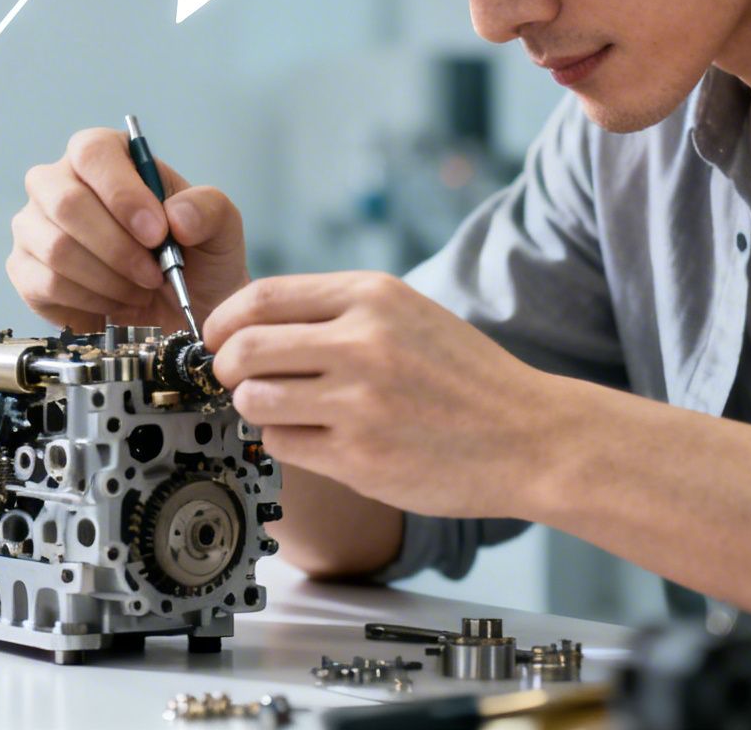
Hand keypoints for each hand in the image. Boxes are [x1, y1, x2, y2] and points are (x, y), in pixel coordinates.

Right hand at [9, 128, 249, 333]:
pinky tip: (115, 302)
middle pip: (65, 202)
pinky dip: (91, 301)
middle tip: (155, 275)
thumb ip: (208, 209)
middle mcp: (58, 182)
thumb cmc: (196, 259)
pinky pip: (46, 283)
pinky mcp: (24, 269)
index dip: (122, 193)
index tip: (157, 233)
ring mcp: (34, 225)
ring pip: (57, 249)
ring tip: (142, 288)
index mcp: (103, 155)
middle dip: (118, 248)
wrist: (181, 312)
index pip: (93, 152)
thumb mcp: (220, 228)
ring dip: (110, 279)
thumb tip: (174, 215)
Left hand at [205, 271, 563, 518]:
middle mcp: (363, 341)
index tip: (219, 339)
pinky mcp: (360, 456)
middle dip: (227, 367)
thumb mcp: (409, 315)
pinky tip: (319, 438)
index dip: (225, 322)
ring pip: (255, 400)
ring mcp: (360, 401)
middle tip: (238, 379)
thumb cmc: (466, 378)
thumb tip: (253, 326)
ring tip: (286, 410)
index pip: (261, 297)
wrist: (531, 436)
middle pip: (245, 348)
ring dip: (257, 408)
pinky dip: (287, 441)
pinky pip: (283, 444)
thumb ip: (338, 314)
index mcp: (373, 296)